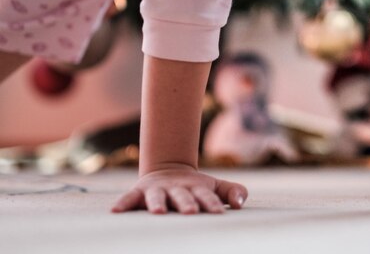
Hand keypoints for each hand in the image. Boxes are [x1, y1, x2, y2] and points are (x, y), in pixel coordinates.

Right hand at [111, 166, 247, 214]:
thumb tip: (240, 203)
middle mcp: (177, 188)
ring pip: (157, 196)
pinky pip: (130, 198)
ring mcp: (158, 190)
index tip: (220, 213)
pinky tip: (115, 211)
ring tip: (159, 212)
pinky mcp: (140, 191)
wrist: (169, 170)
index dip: (213, 204)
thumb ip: (231, 192)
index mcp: (196, 188)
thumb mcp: (215, 187)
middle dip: (187, 203)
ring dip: (158, 203)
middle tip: (191, 212)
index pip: (206, 196)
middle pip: (182, 196)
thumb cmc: (196, 188)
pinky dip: (123, 203)